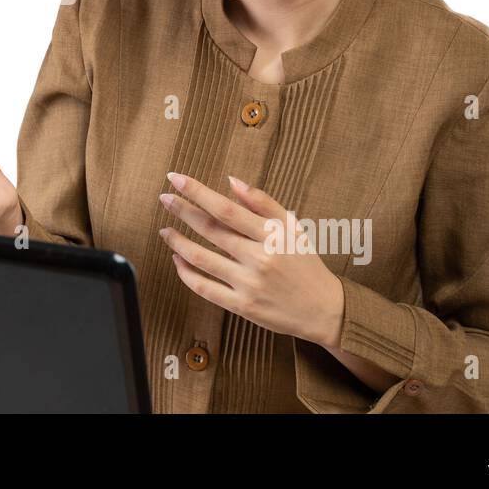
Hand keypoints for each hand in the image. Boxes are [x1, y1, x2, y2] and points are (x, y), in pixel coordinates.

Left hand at [156, 171, 344, 348]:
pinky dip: (187, 273)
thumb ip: (263, 203)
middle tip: (164, 198)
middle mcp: (258, 259)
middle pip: (210, 229)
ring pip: (202, 259)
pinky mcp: (242, 306)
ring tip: (164, 229)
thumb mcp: (292, 227)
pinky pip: (205, 288)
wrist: (323, 309)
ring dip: (178, 242)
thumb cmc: (306, 263)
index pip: (226, 208)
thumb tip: (232, 180)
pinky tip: (177, 260)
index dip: (197, 192)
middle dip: (182, 210)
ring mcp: (248, 284)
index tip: (176, 178)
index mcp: (271, 235)